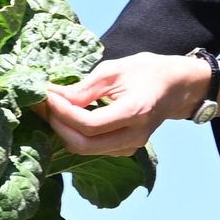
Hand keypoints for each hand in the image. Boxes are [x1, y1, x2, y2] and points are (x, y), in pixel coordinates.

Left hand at [43, 53, 215, 159]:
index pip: (89, 124)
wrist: (176, 86)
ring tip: (51, 108)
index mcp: (135, 112)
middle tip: (43, 104)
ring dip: (63, 130)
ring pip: (85, 149)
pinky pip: (93, 148)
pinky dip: (75, 134)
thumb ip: (84, 87)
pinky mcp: (125, 149)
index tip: (47, 94)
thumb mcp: (115, 69)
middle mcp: (134, 136)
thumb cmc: (147, 71)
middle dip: (58, 125)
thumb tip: (53, 94)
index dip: (63, 112)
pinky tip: (67, 116)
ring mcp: (131, 146)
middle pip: (83, 144)